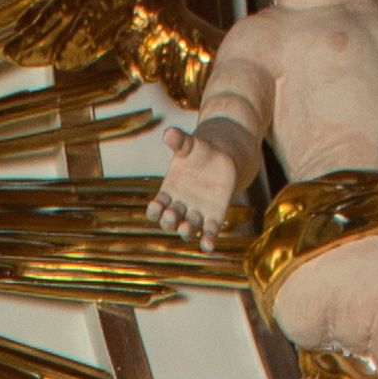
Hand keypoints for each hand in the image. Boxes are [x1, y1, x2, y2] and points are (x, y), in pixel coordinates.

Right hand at [149, 123, 241, 243]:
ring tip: (186, 229)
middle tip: (171, 215)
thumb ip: (179, 141)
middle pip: (170, 220)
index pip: (156, 207)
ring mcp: (196, 214)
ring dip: (186, 231)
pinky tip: (208, 246)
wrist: (223, 158)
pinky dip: (208, 240)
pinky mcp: (214, 217)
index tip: (155, 207)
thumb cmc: (201, 152)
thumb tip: (168, 132)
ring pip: (187, 228)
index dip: (154, 210)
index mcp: (168, 193)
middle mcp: (180, 208)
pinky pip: (208, 232)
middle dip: (169, 220)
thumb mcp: (190, 145)